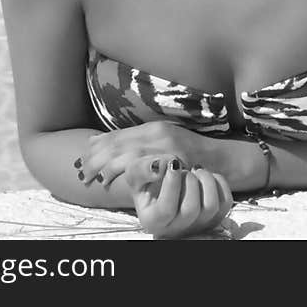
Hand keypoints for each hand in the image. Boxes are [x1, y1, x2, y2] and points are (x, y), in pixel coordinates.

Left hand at [74, 121, 219, 188]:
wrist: (225, 159)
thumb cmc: (194, 155)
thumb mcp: (167, 144)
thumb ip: (143, 145)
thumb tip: (113, 146)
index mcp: (154, 127)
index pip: (119, 134)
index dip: (98, 146)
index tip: (83, 157)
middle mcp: (158, 132)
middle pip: (119, 142)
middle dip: (96, 158)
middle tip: (81, 172)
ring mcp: (166, 144)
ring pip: (126, 152)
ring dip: (105, 166)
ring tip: (93, 179)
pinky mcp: (173, 157)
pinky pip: (142, 163)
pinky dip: (123, 171)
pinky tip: (112, 179)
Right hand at [123, 155, 232, 238]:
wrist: (162, 180)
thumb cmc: (148, 176)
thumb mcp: (137, 170)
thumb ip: (143, 169)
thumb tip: (162, 166)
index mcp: (152, 220)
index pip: (166, 209)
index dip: (172, 183)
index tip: (173, 164)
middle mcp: (175, 229)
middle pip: (191, 209)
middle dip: (189, 181)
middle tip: (183, 169)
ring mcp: (197, 225)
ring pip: (211, 207)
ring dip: (205, 180)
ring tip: (194, 170)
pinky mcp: (214, 217)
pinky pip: (225, 202)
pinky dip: (218, 182)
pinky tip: (204, 176)